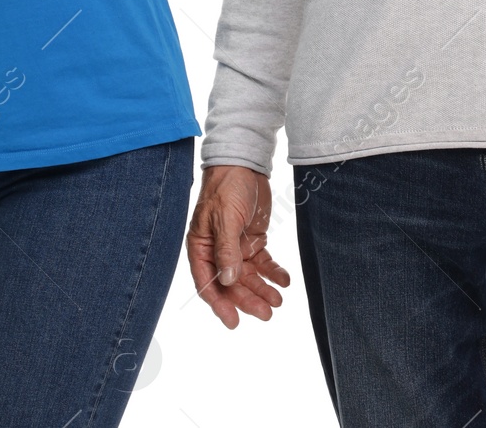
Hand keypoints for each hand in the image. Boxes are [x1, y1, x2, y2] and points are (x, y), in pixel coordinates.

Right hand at [186, 164, 290, 327]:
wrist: (244, 163)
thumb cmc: (226, 187)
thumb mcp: (225, 218)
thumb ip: (227, 250)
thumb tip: (228, 281)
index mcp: (201, 247)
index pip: (208, 283)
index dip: (220, 303)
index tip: (234, 321)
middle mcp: (217, 251)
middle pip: (231, 283)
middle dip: (248, 299)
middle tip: (267, 313)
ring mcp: (236, 247)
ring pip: (248, 276)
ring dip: (262, 289)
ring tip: (278, 301)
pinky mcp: (253, 240)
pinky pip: (263, 262)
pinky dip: (273, 272)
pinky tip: (284, 280)